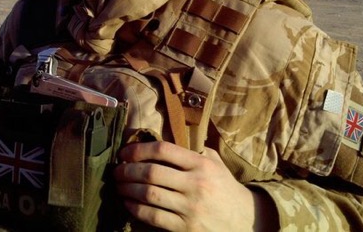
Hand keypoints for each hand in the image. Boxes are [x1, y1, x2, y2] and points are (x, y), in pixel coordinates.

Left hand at [113, 141, 276, 230]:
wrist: (246, 221)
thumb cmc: (225, 188)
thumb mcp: (215, 164)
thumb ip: (193, 151)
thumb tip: (162, 140)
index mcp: (202, 164)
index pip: (164, 150)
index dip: (139, 149)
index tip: (125, 152)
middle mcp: (196, 184)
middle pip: (151, 173)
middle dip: (127, 170)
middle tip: (116, 170)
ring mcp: (191, 208)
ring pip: (149, 195)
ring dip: (127, 189)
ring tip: (119, 186)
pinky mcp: (186, 228)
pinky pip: (153, 217)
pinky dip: (136, 209)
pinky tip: (129, 203)